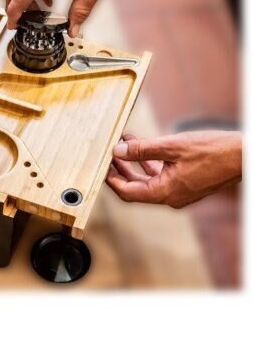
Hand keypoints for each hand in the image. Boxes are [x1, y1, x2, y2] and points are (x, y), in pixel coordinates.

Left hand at [106, 131, 241, 207]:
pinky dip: (150, 161)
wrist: (244, 156)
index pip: (128, 193)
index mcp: (165, 193)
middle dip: (120, 170)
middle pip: (136, 187)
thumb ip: (142, 150)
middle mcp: (170, 196)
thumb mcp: (171, 146)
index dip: (111, 180)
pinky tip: (143, 145)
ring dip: (134, 162)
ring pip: (148, 179)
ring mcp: (179, 191)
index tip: (101, 166)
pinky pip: (161, 175)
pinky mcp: (186, 183)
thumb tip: (118, 151)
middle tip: (109, 154)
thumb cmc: (213, 151)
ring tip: (123, 143)